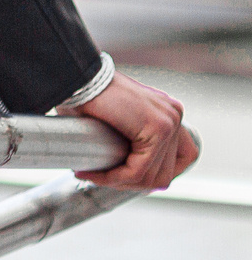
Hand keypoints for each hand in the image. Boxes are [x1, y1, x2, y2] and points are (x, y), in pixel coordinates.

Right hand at [73, 72, 197, 190]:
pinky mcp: (157, 129)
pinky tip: (94, 174)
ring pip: (153, 176)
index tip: (128, 177)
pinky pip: (138, 170)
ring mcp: (169, 121)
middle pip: (168, 172)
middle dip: (135, 182)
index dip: (158, 174)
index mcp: (169, 111)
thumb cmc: (84, 94)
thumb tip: (127, 165)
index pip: (183, 157)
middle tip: (105, 178)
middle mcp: (174, 114)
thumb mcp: (118, 118)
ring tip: (95, 176)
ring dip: (122, 182)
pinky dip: (115, 177)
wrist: (76, 77)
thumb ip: (131, 135)